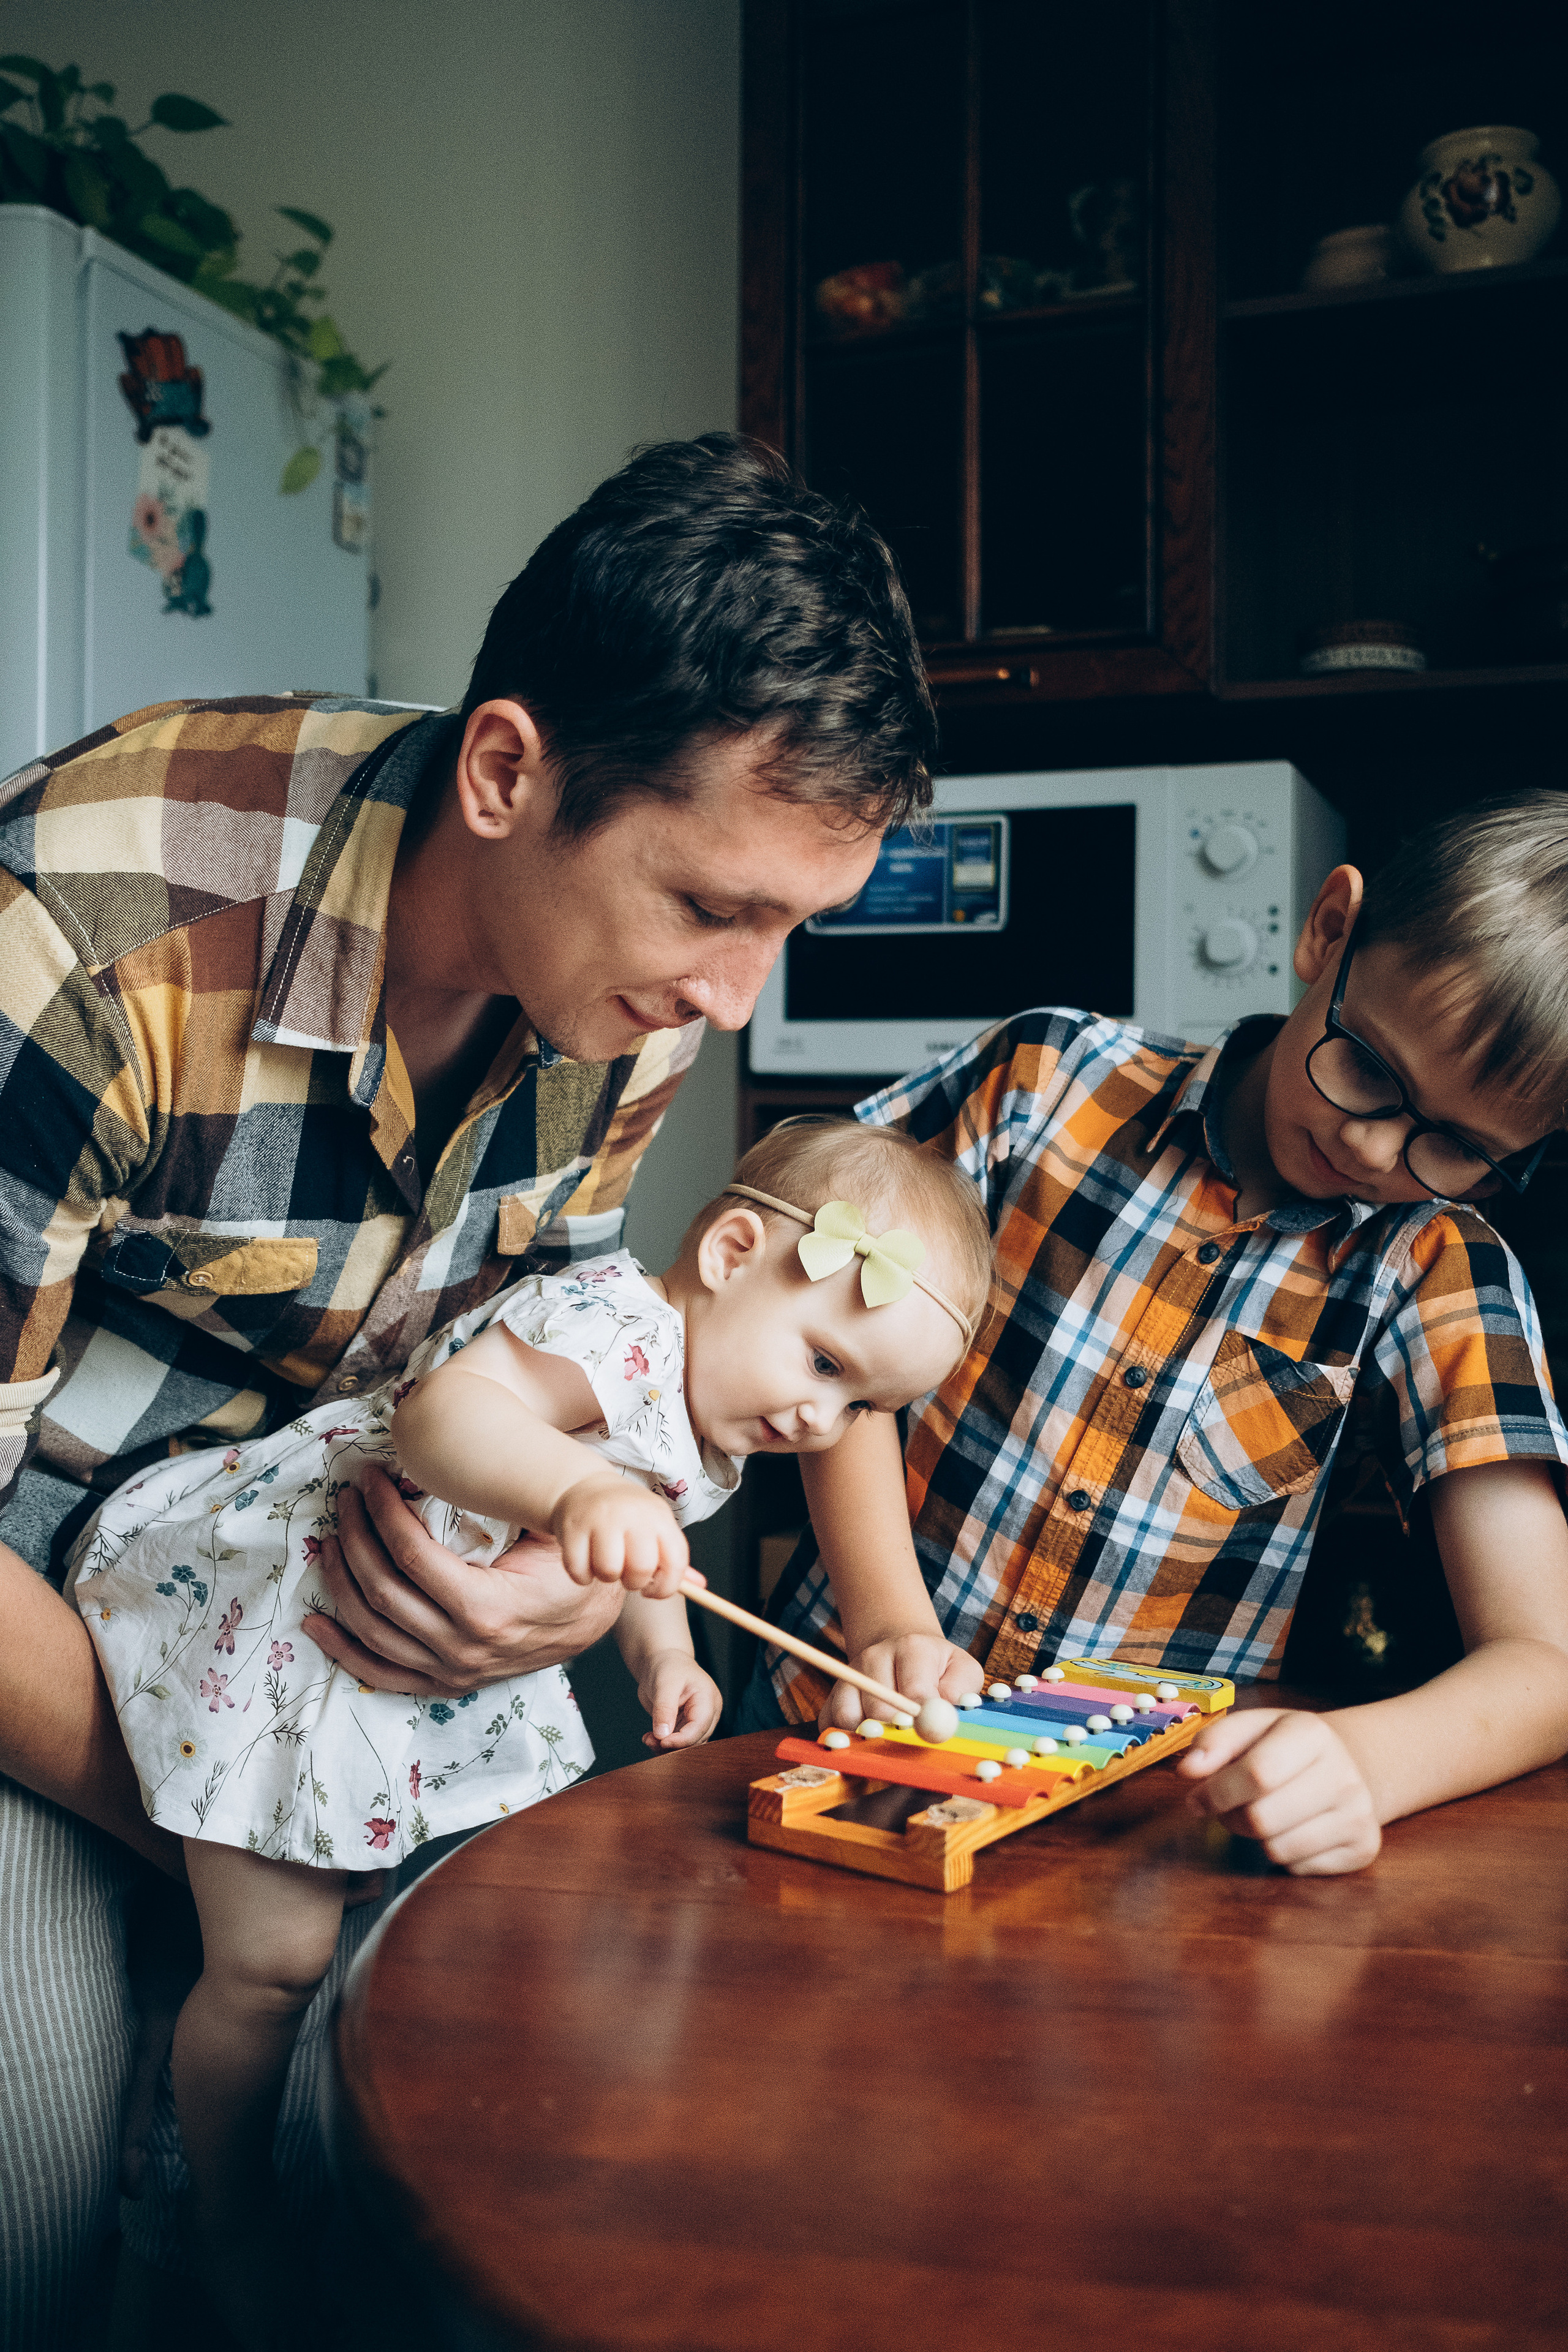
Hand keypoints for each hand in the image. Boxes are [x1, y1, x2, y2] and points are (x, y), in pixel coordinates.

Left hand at [303, 1467, 623, 1694]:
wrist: (597, 1618)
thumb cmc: (574, 1565)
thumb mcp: (555, 1531)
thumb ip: (510, 1506)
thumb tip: (452, 1465)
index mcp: (490, 1609)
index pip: (413, 1557)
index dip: (383, 1513)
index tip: (370, 1480)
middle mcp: (465, 1648)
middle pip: (384, 1590)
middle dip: (357, 1537)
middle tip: (347, 1499)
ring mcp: (453, 1672)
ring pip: (374, 1630)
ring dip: (343, 1582)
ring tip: (333, 1540)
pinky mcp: (446, 1684)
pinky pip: (383, 1674)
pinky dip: (345, 1649)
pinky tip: (316, 1623)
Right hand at [550, 1474, 688, 1597]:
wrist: (585, 1487)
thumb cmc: (627, 1517)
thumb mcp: (655, 1526)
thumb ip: (674, 1558)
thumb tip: (700, 1588)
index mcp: (659, 1516)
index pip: (675, 1561)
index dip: (667, 1587)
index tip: (653, 1590)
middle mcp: (633, 1514)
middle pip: (642, 1569)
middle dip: (634, 1583)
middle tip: (625, 1574)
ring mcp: (601, 1519)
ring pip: (608, 1572)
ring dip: (606, 1578)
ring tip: (604, 1563)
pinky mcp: (573, 1528)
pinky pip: (579, 1572)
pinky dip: (582, 1576)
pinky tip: (585, 1560)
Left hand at [635, 1648, 722, 1750]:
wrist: (662, 1661)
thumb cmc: (667, 1666)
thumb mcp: (664, 1683)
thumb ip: (664, 1709)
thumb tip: (662, 1735)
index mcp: (708, 1700)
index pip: (699, 1727)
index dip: (681, 1739)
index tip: (660, 1740)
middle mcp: (708, 1713)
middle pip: (695, 1740)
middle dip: (673, 1745)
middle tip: (650, 1740)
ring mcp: (697, 1721)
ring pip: (687, 1746)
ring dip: (667, 1748)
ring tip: (648, 1739)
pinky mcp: (686, 1726)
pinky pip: (679, 1743)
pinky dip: (664, 1745)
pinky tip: (650, 1738)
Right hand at [821, 1633, 983, 1730]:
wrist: (900, 1650)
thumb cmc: (936, 1667)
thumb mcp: (961, 1669)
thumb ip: (960, 1689)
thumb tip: (948, 1716)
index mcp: (912, 1648)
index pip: (915, 1691)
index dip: (922, 1721)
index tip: (930, 1739)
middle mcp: (874, 1657)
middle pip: (879, 1709)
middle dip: (898, 1736)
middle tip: (911, 1748)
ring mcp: (849, 1676)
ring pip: (849, 1719)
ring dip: (870, 1739)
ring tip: (890, 1741)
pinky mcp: (832, 1696)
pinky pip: (830, 1725)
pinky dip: (845, 1740)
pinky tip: (866, 1742)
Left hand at [1178, 1707, 1382, 1874]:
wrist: (1347, 1765)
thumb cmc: (1285, 1747)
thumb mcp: (1251, 1728)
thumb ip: (1214, 1742)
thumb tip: (1188, 1770)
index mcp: (1313, 1733)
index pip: (1257, 1774)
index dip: (1217, 1792)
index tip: (1196, 1799)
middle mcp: (1344, 1774)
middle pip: (1262, 1819)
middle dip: (1232, 1818)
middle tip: (1232, 1807)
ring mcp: (1359, 1815)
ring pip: (1278, 1850)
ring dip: (1256, 1839)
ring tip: (1264, 1815)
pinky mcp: (1364, 1849)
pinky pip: (1299, 1869)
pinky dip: (1285, 1856)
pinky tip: (1293, 1830)